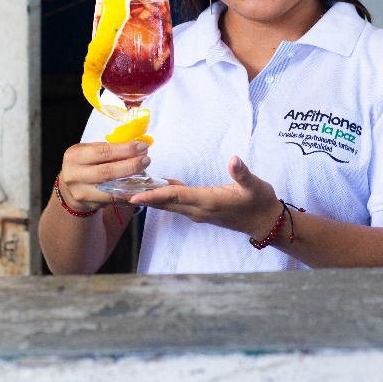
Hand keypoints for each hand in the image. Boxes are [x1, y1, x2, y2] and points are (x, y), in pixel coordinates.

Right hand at [57, 141, 150, 211]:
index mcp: (75, 155)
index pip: (103, 151)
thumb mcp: (91, 152)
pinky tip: (137, 189)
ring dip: (130, 181)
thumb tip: (137, 145)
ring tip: (144, 174)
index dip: (125, 149)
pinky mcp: (88, 204)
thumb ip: (109, 149)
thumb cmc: (86, 165)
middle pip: (107, 171)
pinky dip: (126, 194)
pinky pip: (111, 199)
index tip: (142, 147)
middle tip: (146, 160)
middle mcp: (74, 174)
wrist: (71, 188)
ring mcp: (80, 191)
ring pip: (109, 188)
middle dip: (130, 166)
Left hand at [126, 156, 282, 237]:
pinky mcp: (200, 210)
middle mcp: (199, 210)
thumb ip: (243, 174)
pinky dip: (161, 197)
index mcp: (209, 202)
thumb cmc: (260, 203)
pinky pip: (175, 204)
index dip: (154, 195)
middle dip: (141, 197)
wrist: (265, 222)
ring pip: (168, 205)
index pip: (176, 198)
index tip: (134, 194)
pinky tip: (151, 188)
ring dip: (148, 198)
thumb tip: (234, 160)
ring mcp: (198, 212)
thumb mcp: (256, 186)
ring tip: (125, 189)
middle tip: (117, 191)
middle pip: (165, 203)